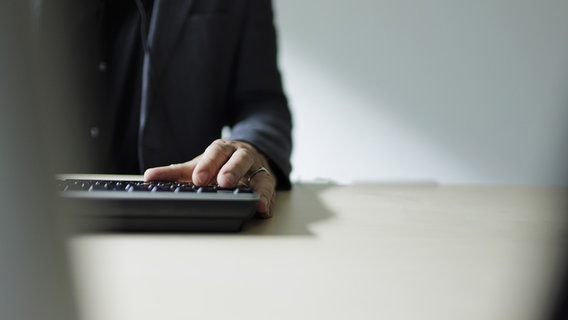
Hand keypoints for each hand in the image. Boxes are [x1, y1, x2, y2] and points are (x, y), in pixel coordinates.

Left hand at [143, 139, 275, 217]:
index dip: (208, 165)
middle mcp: (242, 155)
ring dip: (257, 188)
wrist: (248, 154)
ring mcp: (257, 168)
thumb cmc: (220, 163)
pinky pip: (270, 190)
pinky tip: (264, 210)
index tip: (198, 179)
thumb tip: (149, 177)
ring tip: (254, 201)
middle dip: (232, 170)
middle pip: (239, 158)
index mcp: (223, 149)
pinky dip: (268, 200)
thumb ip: (175, 173)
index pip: (215, 153)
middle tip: (224, 183)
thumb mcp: (198, 165)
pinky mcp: (268, 182)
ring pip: (260, 174)